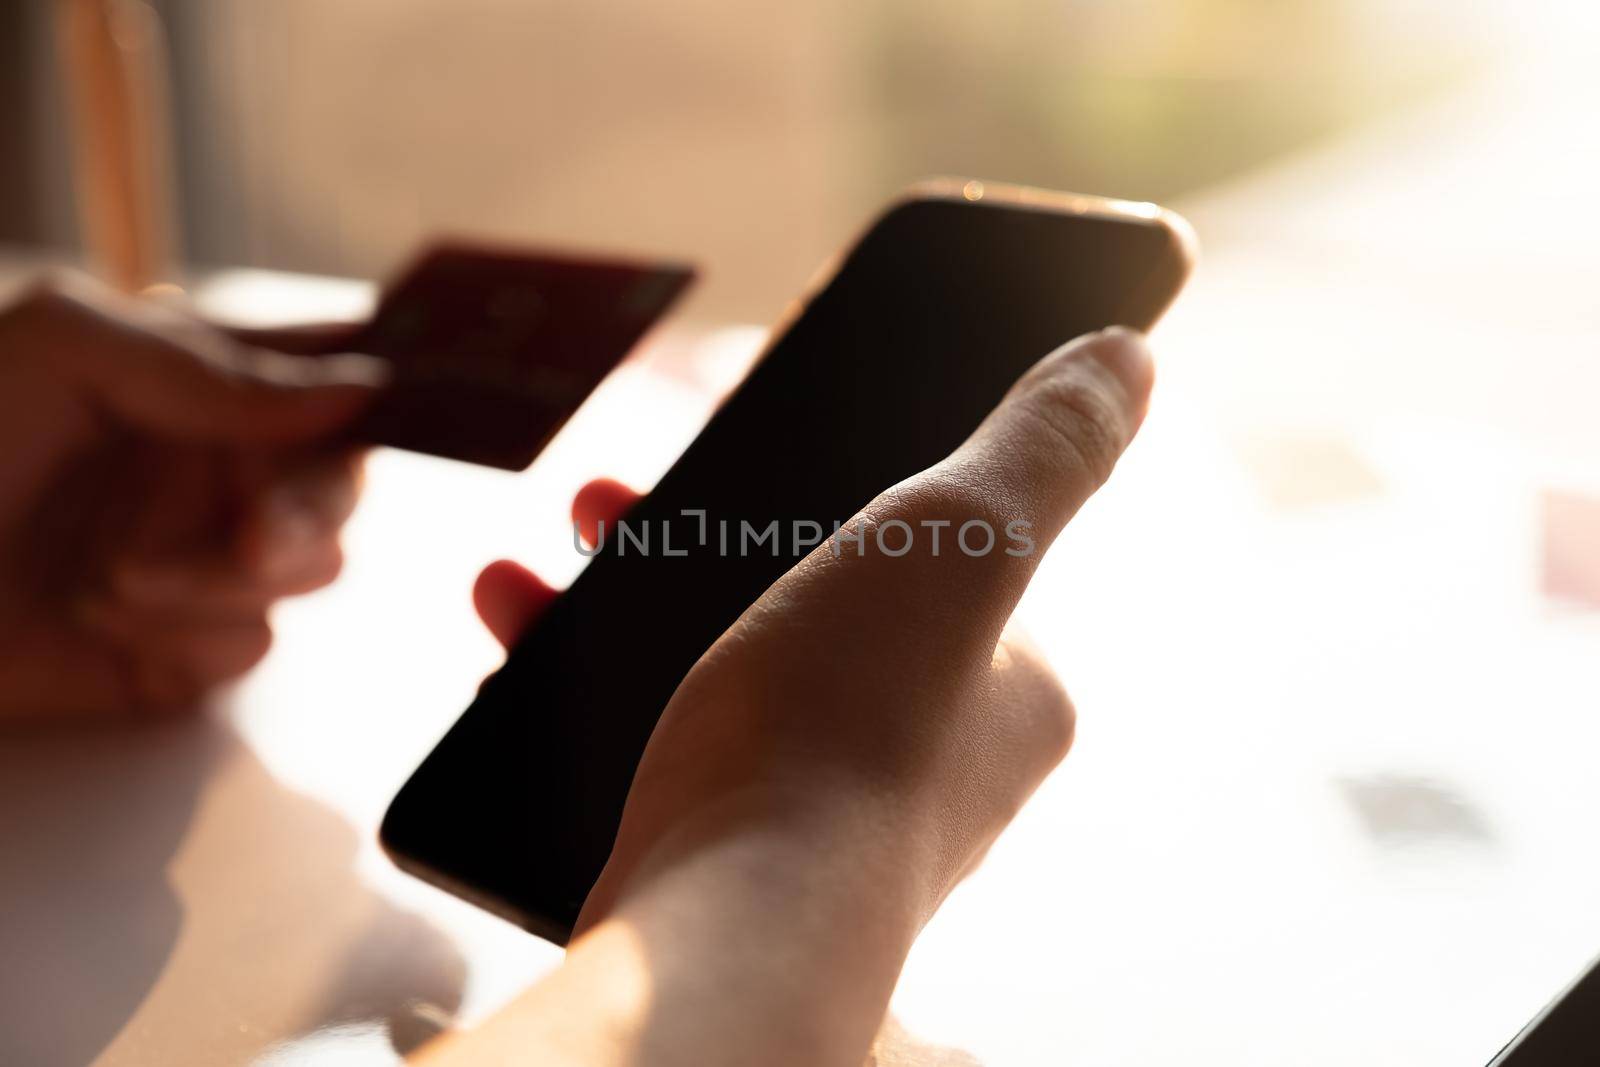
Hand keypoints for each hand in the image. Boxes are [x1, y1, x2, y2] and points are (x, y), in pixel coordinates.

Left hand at [0, 272, 384, 721]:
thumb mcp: (68, 350)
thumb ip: (217, 367)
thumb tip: (364, 390)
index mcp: (207, 379)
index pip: (338, 372)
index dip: (384, 390)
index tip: (389, 417)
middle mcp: (224, 465)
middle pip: (345, 482)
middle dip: (303, 511)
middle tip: (249, 534)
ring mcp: (211, 556)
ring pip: (315, 568)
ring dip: (215, 576)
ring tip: (110, 574)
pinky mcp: (190, 645)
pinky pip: (253, 643)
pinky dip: (185, 633)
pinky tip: (104, 615)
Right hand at [454, 328, 1152, 1066]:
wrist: (728, 924)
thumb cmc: (851, 728)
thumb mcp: (962, 539)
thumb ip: (1040, 449)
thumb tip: (1126, 360)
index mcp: (1008, 687)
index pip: (944, 554)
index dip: (850, 479)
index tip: (758, 429)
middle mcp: (932, 758)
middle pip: (814, 600)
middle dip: (707, 531)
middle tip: (615, 494)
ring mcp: (824, 809)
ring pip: (726, 664)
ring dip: (628, 596)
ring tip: (547, 551)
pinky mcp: (729, 850)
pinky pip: (662, 736)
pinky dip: (591, 683)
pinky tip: (520, 632)